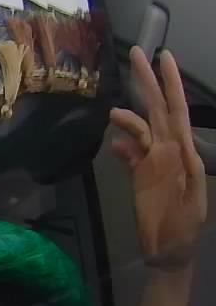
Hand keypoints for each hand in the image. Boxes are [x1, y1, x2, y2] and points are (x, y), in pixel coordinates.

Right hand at [109, 47, 206, 268]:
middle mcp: (168, 150)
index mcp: (184, 153)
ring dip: (127, 118)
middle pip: (158, 108)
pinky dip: (122, 144)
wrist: (170, 252)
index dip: (170, 84)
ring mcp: (152, 161)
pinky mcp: (139, 174)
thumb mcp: (192, 202)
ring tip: (113, 114)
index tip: (163, 57)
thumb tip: (168, 146)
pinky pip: (129, 151)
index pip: (177, 110)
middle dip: (148, 81)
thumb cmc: (184, 230)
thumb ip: (184, 174)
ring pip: (139, 128)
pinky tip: (115, 145)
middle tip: (136, 53)